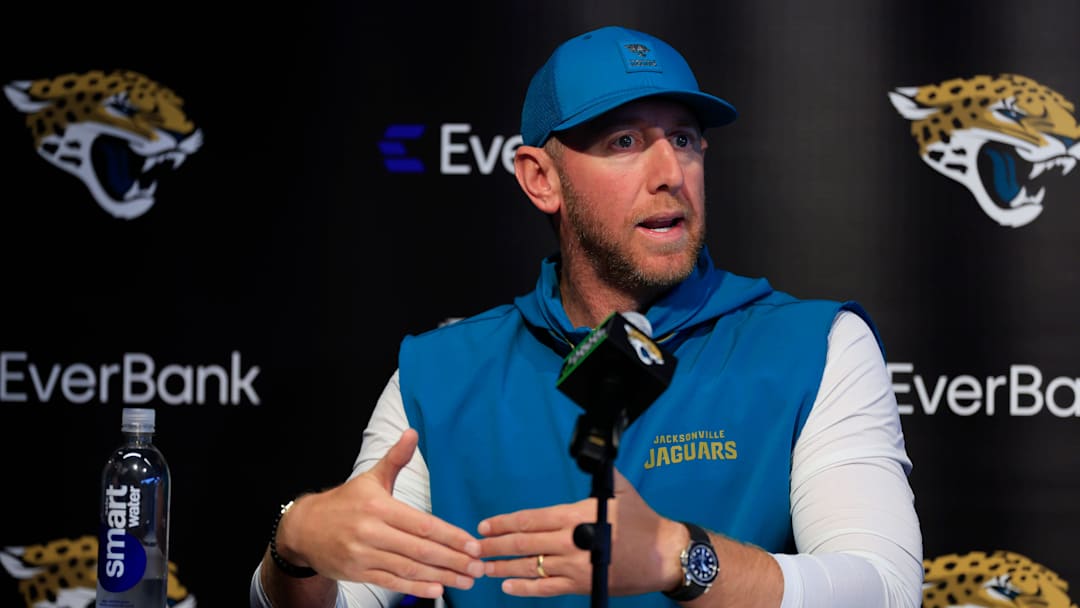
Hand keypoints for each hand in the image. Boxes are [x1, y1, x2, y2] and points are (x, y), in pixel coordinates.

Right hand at [276, 429, 484, 597]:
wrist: (304, 529)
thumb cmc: (345, 502)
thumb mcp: (370, 478)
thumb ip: (396, 458)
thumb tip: (413, 433)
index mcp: (379, 507)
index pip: (422, 524)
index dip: (450, 536)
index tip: (473, 544)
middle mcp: (371, 532)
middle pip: (419, 549)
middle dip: (453, 560)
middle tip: (479, 566)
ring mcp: (364, 555)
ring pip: (408, 568)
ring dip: (441, 576)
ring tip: (466, 579)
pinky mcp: (358, 573)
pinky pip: (391, 582)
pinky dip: (415, 587)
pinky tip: (437, 589)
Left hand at [477, 468, 685, 596]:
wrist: (663, 556)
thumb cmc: (642, 521)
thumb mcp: (621, 490)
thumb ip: (601, 475)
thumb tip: (591, 453)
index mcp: (577, 516)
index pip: (531, 520)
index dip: (505, 523)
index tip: (486, 525)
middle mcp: (572, 542)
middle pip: (525, 544)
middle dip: (496, 545)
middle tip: (475, 547)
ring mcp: (575, 567)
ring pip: (531, 568)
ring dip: (504, 568)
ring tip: (484, 568)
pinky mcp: (582, 585)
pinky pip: (547, 589)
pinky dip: (525, 589)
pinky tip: (508, 587)